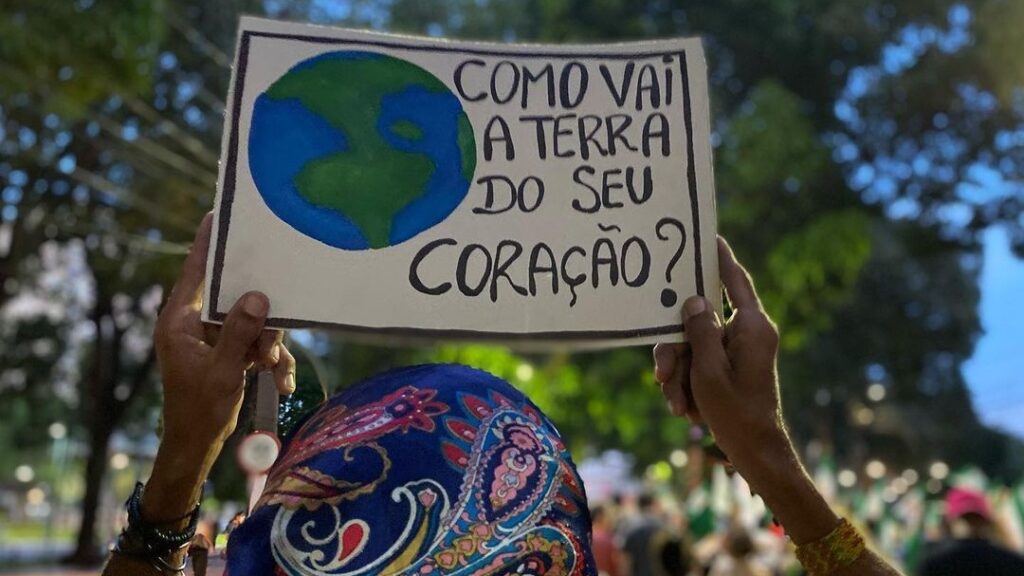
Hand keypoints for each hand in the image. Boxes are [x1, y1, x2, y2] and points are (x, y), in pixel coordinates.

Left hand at [155, 212, 295, 445]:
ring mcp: (212, 338)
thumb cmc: (199, 410)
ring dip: (268, 345)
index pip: (195, 271)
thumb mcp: (222, 371)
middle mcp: (195, 324)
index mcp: (180, 321)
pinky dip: (271, 361)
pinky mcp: (227, 352)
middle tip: (268, 342)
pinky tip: (281, 384)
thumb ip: (239, 333)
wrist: (196, 447)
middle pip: (235, 298)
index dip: (207, 243)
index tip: (217, 214)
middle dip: (260, 320)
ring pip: (252, 321)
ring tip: (272, 369)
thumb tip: (259, 297)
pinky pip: (256, 343)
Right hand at [653, 237, 786, 481]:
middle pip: (700, 322)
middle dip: (676, 350)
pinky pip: (698, 365)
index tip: (708, 235)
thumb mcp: (709, 371)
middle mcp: (746, 334)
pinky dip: (687, 385)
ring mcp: (737, 353)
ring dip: (679, 374)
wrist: (755, 452)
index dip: (720, 258)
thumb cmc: (737, 412)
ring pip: (693, 347)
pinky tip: (683, 408)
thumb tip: (694, 301)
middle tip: (664, 373)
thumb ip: (699, 331)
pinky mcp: (728, 369)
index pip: (735, 280)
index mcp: (751, 327)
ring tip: (677, 402)